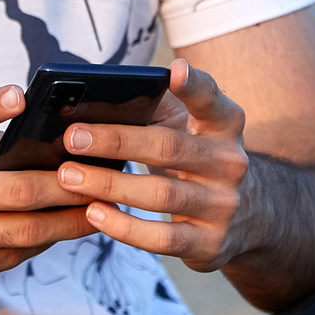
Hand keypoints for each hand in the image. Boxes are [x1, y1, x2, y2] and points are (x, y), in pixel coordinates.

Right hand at [0, 86, 97, 301]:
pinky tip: (58, 233)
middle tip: (105, 175)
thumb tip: (28, 145)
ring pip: (24, 232)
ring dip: (68, 220)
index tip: (21, 94)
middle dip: (68, 185)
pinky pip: (8, 257)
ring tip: (99, 209)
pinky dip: (38, 243)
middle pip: (16, 191)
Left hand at [53, 58, 254, 271]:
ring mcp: (223, 205)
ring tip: (68, 176)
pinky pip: (162, 238)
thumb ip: (152, 107)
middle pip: (169, 148)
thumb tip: (89, 99)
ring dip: (108, 184)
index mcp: (223, 126)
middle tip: (71, 138)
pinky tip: (94, 213)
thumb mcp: (186, 127)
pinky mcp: (210, 243)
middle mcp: (230, 163)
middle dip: (115, 142)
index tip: (173, 71)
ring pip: (161, 195)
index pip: (212, 101)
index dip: (194, 85)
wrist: (247, 216)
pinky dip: (124, 228)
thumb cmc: (194, 157)